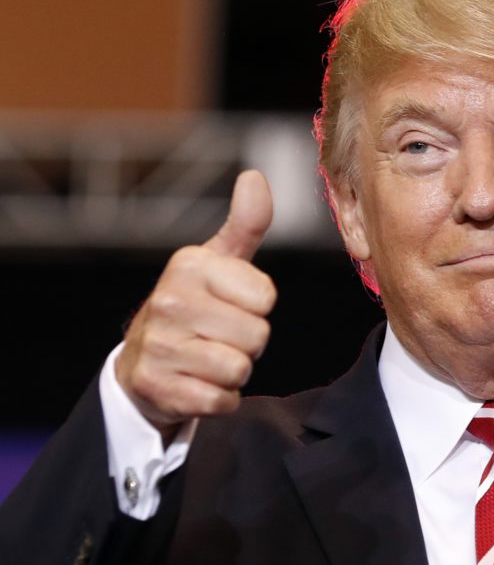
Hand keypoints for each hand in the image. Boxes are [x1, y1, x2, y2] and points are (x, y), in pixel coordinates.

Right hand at [116, 170, 276, 438]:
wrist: (145, 360)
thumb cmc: (196, 304)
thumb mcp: (220, 261)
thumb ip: (246, 223)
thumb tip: (255, 176)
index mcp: (189, 265)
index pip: (266, 298)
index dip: (257, 307)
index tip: (231, 304)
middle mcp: (169, 301)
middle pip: (257, 336)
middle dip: (248, 342)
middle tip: (219, 335)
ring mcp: (159, 345)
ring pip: (239, 369)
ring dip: (234, 371)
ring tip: (207, 357)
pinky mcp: (157, 386)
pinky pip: (221, 400)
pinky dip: (219, 398)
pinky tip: (198, 382)